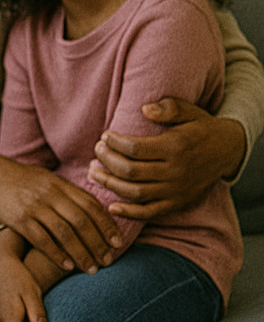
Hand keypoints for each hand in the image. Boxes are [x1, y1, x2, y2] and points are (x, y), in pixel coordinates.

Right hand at [0, 150, 119, 273]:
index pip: (91, 205)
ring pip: (65, 233)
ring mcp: (34, 206)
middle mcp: (50, 194)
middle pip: (82, 222)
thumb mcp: (45, 178)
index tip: (118, 242)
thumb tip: (91, 208)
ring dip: (81, 253)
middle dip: (98, 244)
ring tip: (91, 268)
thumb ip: (67, 192)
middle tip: (108, 260)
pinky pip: (42, 239)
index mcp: (60, 184)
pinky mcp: (18, 218)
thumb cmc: (18, 179)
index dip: (107, 225)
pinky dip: (57, 254)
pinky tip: (67, 265)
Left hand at [91, 99, 244, 219]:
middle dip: (107, 161)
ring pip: (135, 192)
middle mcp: (175, 172)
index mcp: (175, 147)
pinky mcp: (177, 203)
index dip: (114, 143)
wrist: (228, 151)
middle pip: (130, 171)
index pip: (135, 148)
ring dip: (110, 183)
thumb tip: (145, 109)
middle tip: (97, 150)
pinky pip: (150, 212)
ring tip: (93, 171)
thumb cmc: (201, 128)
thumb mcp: (190, 111)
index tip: (105, 136)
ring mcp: (176, 190)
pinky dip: (130, 213)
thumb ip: (169, 108)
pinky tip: (111, 207)